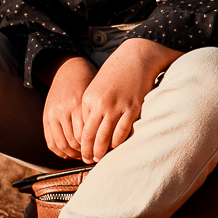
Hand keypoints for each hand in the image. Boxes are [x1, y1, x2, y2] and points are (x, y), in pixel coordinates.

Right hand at [41, 55, 95, 159]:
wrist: (69, 70)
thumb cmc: (90, 83)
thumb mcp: (96, 95)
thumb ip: (99, 114)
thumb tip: (111, 138)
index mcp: (79, 104)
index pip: (85, 134)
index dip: (94, 145)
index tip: (103, 151)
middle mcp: (64, 109)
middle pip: (74, 141)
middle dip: (84, 152)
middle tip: (94, 158)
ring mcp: (52, 114)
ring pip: (62, 144)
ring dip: (73, 154)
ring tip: (83, 157)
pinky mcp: (45, 118)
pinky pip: (50, 142)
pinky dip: (60, 152)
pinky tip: (70, 154)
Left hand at [79, 38, 181, 162]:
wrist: (136, 57)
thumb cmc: (116, 73)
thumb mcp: (97, 87)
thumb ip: (92, 107)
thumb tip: (90, 129)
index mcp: (88, 99)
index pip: (81, 127)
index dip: (81, 143)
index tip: (82, 150)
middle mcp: (101, 104)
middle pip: (90, 136)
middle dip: (88, 151)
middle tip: (88, 160)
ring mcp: (118, 107)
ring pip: (106, 137)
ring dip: (102, 151)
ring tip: (100, 158)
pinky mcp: (133, 108)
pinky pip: (123, 131)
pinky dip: (118, 142)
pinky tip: (116, 147)